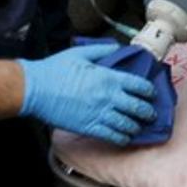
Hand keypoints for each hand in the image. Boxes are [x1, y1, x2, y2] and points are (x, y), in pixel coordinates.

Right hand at [17, 43, 156, 144]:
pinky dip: (122, 138)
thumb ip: (102, 50)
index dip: (149, 90)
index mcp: (107, 77)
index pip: (138, 85)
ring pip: (127, 124)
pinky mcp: (88, 127)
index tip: (151, 93)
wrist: (35, 90)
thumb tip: (118, 48)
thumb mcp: (80, 53)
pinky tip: (126, 137)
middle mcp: (107, 97)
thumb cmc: (55, 70)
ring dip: (137, 126)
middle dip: (148, 111)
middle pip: (137, 107)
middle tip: (152, 113)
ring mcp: (99, 114)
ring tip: (140, 126)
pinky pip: (111, 136)